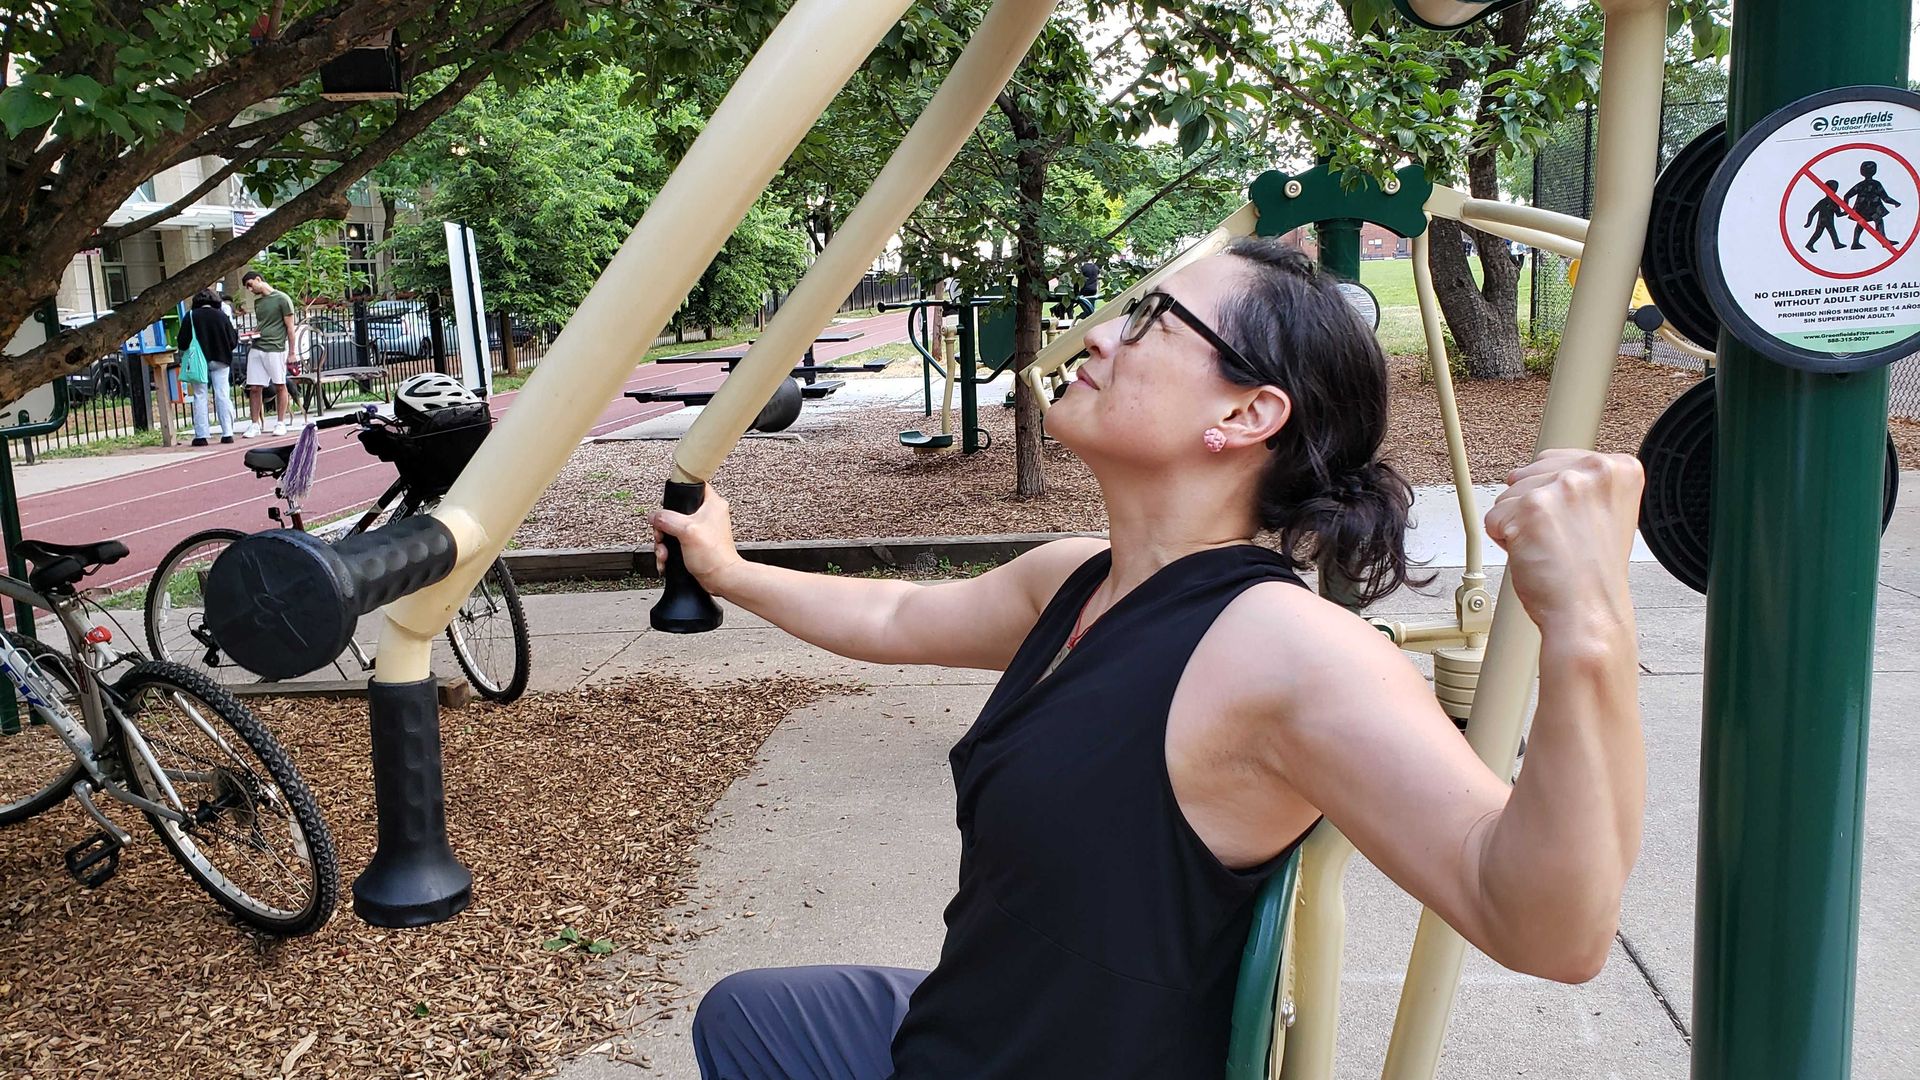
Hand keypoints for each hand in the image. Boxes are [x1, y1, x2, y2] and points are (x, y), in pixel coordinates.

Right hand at [648, 485, 746, 595]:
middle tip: (662, 536)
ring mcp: (701, 530)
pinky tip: (667, 560)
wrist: (722, 579)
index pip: (694, 485)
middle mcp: (708, 515)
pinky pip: (676, 543)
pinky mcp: (696, 544)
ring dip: (664, 543)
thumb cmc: (714, 555)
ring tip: (665, 553)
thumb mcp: (686, 530)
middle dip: (664, 527)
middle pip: (676, 511)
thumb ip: (667, 519)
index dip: (678, 493)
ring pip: (673, 529)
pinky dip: (669, 551)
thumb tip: (654, 516)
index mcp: (712, 504)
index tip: (668, 504)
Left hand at [1484, 449, 1643, 633]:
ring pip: (1508, 496)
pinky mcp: (1533, 507)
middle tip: (1561, 541)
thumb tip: (1533, 468)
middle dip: (1532, 509)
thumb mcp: (1603, 513)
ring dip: (1517, 525)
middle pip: (1528, 475)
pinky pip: (1494, 518)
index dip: (1552, 498)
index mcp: (1619, 468)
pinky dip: (1504, 541)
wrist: (1589, 614)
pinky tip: (1534, 555)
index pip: (1555, 461)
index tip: (1572, 523)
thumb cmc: (1591, 575)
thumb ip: (1580, 484)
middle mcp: (1595, 470)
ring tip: (1549, 549)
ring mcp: (1564, 487)